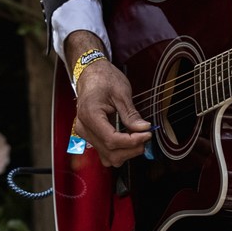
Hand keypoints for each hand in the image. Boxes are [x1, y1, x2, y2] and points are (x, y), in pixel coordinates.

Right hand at [66, 33, 149, 166]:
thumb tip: (144, 129)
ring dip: (125, 153)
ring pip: (106, 157)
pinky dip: (118, 151)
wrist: (90, 73)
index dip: (132, 141)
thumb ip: (131, 114)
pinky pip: (104, 151)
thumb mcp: (121, 93)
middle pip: (109, 152)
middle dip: (131, 149)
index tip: (147, 134)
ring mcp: (84, 132)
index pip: (112, 139)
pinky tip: (128, 141)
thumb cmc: (103, 78)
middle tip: (145, 137)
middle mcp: (84, 127)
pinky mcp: (88, 135)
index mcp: (90, 114)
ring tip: (138, 140)